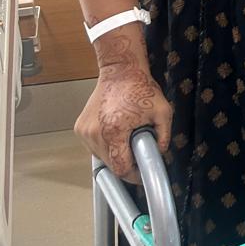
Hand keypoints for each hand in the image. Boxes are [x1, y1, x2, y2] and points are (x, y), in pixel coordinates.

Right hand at [75, 34, 171, 182]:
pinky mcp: (80, 127)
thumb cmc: (140, 88)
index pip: (120, 168)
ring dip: (114, 154)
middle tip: (138, 154)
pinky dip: (105, 144)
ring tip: (127, 139)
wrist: (120, 70)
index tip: (141, 174)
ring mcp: (85, 130)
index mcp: (114, 131)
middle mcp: (95, 133)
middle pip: (110, 164)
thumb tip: (160, 154)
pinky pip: (94, 146)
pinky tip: (115, 132)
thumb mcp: (163, 112)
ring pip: (100, 157)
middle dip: (125, 163)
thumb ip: (164, 137)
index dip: (133, 175)